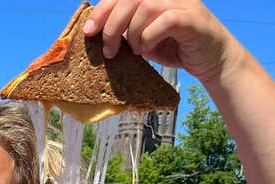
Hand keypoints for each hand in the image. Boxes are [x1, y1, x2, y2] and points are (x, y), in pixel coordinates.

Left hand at [83, 0, 240, 83]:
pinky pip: (165, 20)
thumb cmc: (174, 48)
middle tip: (107, 50)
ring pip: (145, 7)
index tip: (88, 31)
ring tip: (134, 51)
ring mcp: (183, 3)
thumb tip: (94, 30)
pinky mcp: (193, 18)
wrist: (211, 62)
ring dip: (132, 33)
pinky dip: (149, 37)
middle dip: (111, 24)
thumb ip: (124, 29)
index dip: (101, 9)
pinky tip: (147, 49)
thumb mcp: (141, 37)